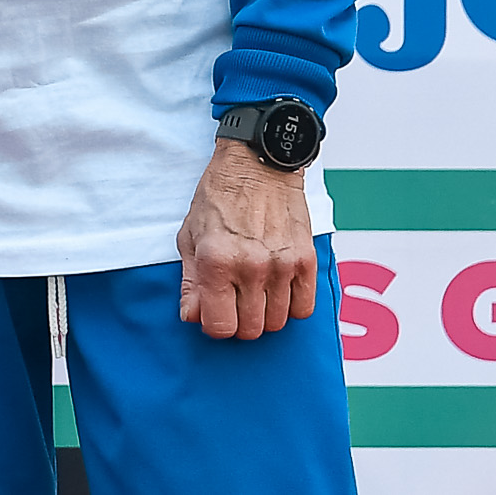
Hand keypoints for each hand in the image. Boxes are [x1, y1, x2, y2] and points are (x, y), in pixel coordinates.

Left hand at [174, 139, 319, 339]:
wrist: (258, 165)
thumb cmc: (219, 197)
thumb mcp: (190, 234)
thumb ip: (190, 280)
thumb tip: (192, 316)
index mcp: (216, 260)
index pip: (219, 326)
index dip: (214, 326)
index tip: (214, 314)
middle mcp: (250, 267)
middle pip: (250, 330)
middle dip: (239, 323)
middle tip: (234, 303)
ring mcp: (281, 266)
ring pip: (277, 323)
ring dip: (264, 315)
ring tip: (255, 292)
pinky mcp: (306, 261)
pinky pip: (304, 309)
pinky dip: (291, 307)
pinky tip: (278, 290)